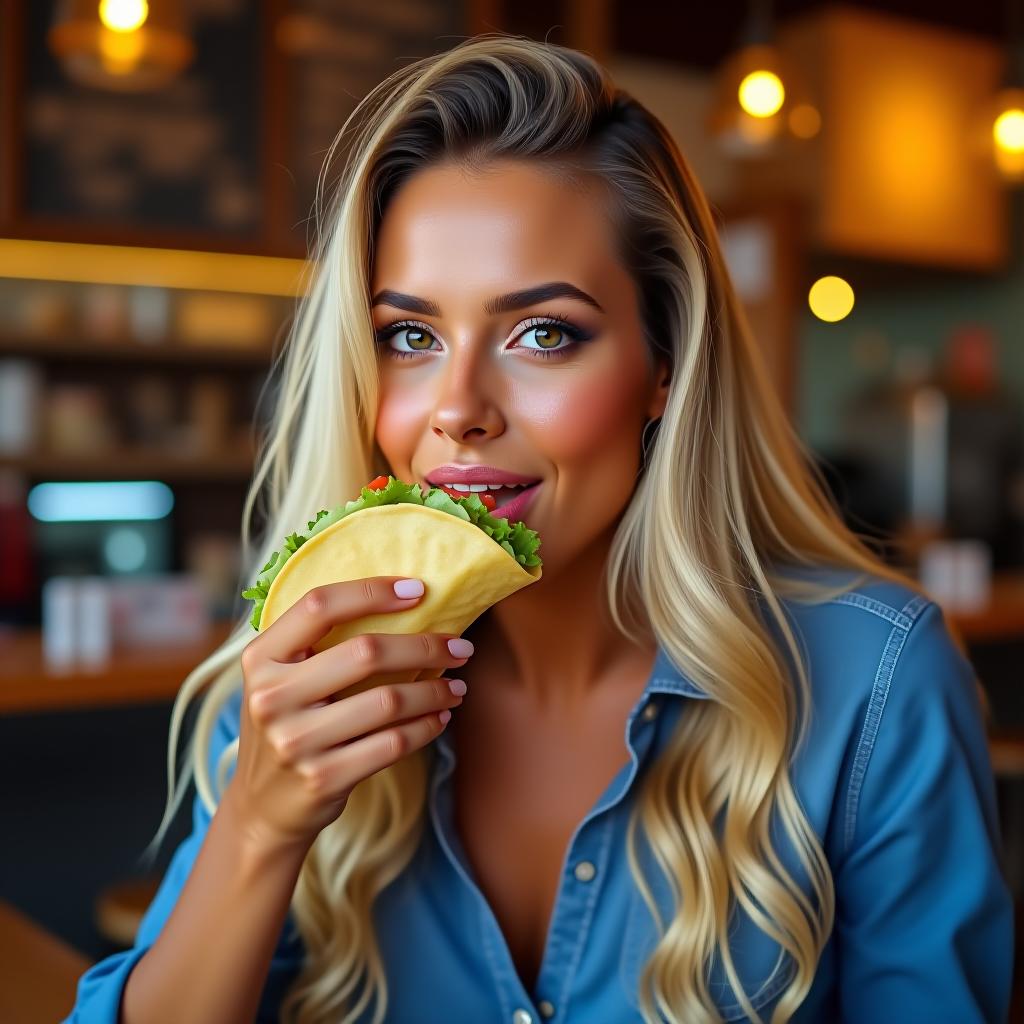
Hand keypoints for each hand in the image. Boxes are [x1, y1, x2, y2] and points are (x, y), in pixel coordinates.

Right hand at [226, 576, 471, 856]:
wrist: (263, 808)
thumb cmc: (288, 725)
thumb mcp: (281, 679)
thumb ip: (317, 643)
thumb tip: (401, 600)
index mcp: (261, 659)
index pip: (319, 606)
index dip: (373, 591)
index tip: (419, 590)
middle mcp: (271, 697)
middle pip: (366, 652)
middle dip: (425, 646)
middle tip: (461, 646)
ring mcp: (296, 741)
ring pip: (388, 701)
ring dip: (435, 690)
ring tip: (457, 686)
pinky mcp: (324, 778)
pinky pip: (393, 743)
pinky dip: (426, 727)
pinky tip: (440, 717)